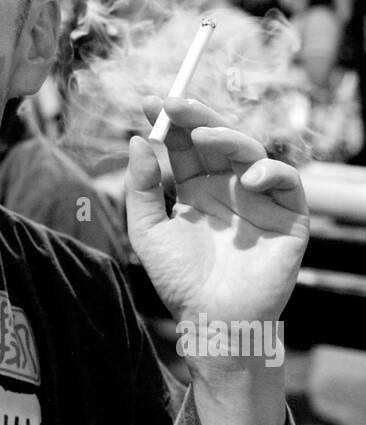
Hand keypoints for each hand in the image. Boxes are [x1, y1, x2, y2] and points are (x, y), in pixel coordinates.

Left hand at [125, 95, 308, 332]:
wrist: (213, 322)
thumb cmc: (180, 281)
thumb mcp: (148, 231)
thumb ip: (141, 188)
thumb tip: (137, 141)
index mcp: (196, 189)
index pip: (185, 145)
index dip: (171, 122)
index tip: (148, 102)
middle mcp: (229, 188)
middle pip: (217, 140)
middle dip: (196, 118)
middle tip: (174, 103)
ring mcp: (259, 199)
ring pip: (250, 152)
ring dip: (227, 138)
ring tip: (202, 137)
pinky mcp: (288, 217)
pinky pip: (288, 182)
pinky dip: (271, 172)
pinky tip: (247, 177)